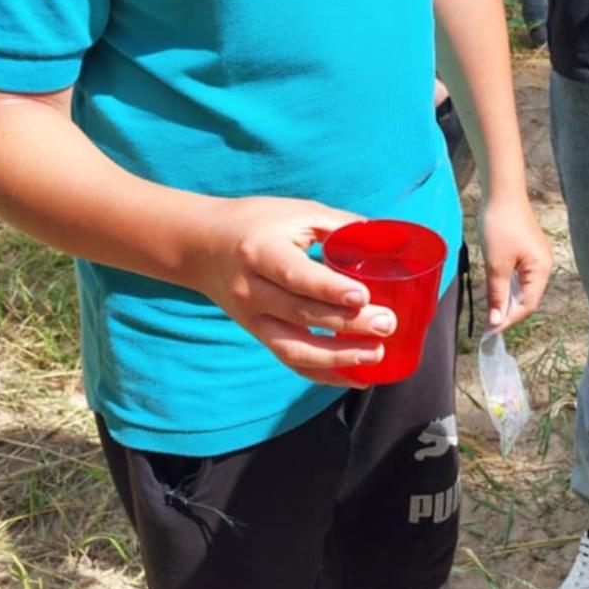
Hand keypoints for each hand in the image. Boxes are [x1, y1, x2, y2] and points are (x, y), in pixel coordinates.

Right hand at [187, 197, 391, 385]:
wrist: (202, 245)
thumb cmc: (255, 222)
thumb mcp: (294, 212)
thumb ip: (338, 225)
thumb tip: (385, 237)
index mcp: (261, 252)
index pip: (295, 276)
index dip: (330, 289)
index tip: (364, 296)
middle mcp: (252, 290)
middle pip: (300, 314)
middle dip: (347, 325)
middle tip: (387, 324)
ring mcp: (252, 319)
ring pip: (294, 348)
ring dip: (337, 358)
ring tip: (376, 355)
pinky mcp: (258, 334)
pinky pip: (290, 361)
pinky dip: (323, 373)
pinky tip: (356, 376)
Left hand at [480, 191, 551, 331]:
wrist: (501, 192)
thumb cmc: (500, 227)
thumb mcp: (496, 265)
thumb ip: (497, 295)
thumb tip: (495, 322)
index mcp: (541, 269)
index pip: (528, 305)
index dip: (509, 319)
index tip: (490, 330)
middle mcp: (544, 265)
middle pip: (528, 297)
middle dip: (508, 311)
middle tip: (488, 323)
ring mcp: (536, 257)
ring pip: (523, 287)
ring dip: (507, 298)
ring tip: (489, 309)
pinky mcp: (528, 250)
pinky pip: (520, 275)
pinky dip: (508, 285)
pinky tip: (495, 288)